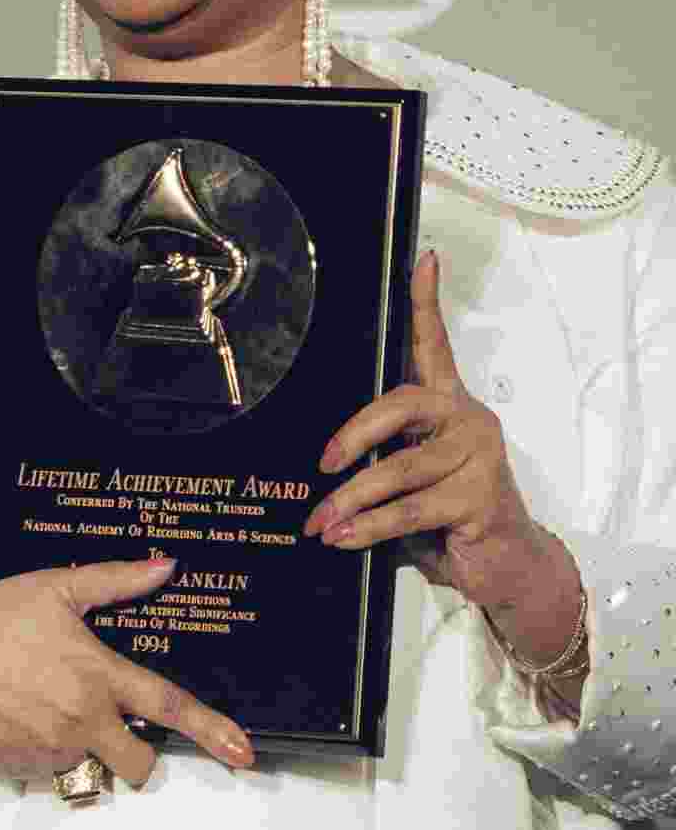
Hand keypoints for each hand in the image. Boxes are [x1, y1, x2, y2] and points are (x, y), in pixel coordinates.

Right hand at [0, 557, 252, 789]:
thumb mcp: (55, 587)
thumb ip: (116, 580)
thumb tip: (163, 565)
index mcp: (97, 674)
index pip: (168, 706)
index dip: (211, 730)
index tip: (242, 750)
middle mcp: (83, 719)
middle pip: (138, 761)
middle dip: (138, 752)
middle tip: (114, 721)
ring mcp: (54, 751)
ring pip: (93, 764)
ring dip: (87, 743)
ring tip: (49, 699)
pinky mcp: (26, 770)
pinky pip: (56, 768)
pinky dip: (50, 747)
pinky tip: (25, 711)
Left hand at [303, 250, 546, 609]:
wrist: (508, 570)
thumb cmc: (454, 518)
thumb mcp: (413, 482)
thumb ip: (382, 463)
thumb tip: (324, 469)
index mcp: (449, 405)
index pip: (436, 344)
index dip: (426, 301)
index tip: (422, 259)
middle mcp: (467, 420)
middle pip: (403, 403)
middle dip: (354, 434)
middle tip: (323, 463)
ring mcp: (477, 456)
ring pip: (399, 468)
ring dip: (351, 498)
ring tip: (320, 522)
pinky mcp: (480, 497)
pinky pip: (411, 508)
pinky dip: (369, 525)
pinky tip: (346, 535)